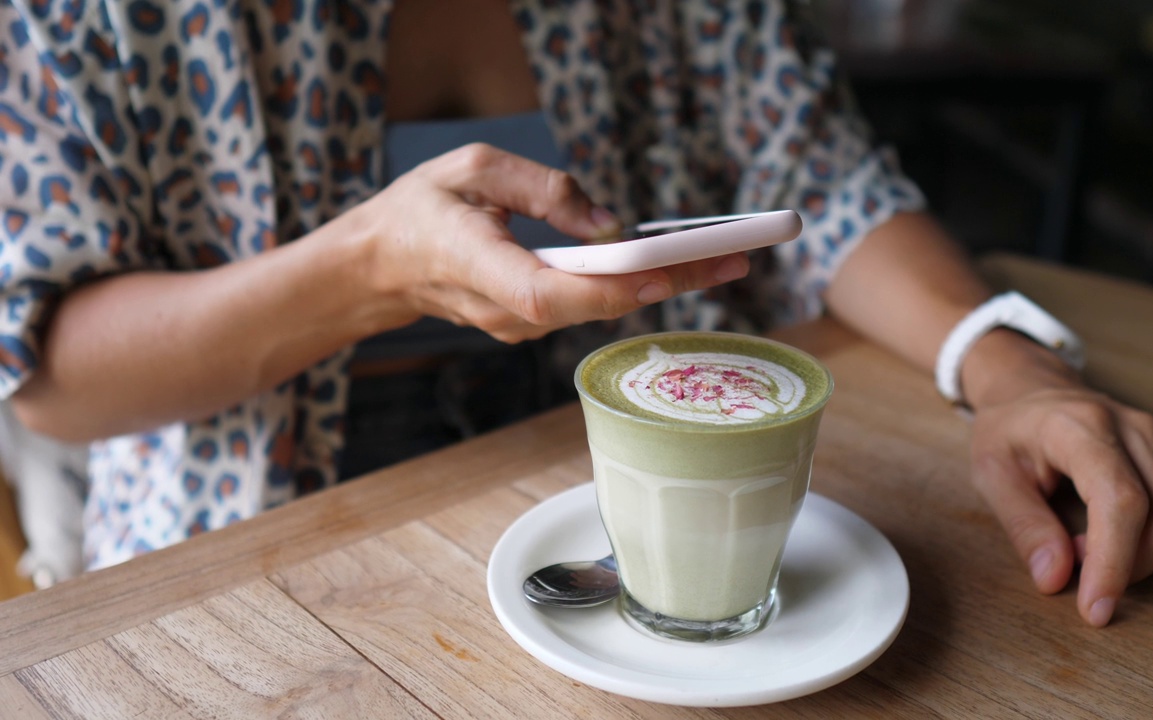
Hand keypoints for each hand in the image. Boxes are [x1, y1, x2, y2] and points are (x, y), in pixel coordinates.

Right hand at [356, 143, 748, 342]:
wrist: (379, 266)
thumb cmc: (421, 209)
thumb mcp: (473, 168)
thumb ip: (543, 189)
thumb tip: (609, 223)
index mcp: (475, 264)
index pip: (546, 292)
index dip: (606, 288)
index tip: (662, 274)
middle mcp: (501, 309)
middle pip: (592, 305)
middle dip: (666, 283)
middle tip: (735, 260)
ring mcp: (515, 326)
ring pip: (597, 310)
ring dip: (658, 286)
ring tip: (721, 259)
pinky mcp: (529, 324)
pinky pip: (586, 306)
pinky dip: (629, 287)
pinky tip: (672, 267)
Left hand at [967, 383, 1152, 626]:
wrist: (1034, 393)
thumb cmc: (1009, 433)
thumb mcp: (991, 475)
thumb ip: (1024, 526)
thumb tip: (1055, 579)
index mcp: (1082, 427)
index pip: (1122, 500)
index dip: (1114, 562)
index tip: (1095, 608)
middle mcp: (1137, 431)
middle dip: (1127, 567)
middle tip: (1074, 557)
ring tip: (1101, 546)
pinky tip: (1136, 539)